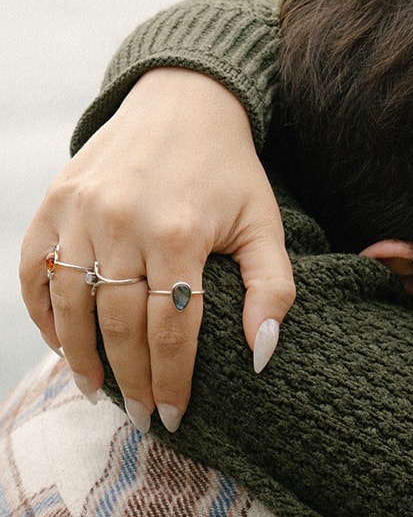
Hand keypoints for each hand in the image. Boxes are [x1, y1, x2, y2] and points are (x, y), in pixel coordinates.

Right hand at [19, 68, 294, 431]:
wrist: (183, 98)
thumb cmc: (230, 172)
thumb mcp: (265, 226)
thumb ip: (273, 291)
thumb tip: (263, 355)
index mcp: (177, 233)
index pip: (170, 331)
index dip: (170, 382)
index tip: (172, 417)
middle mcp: (122, 221)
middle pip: (118, 326)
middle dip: (130, 381)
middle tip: (140, 418)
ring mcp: (81, 210)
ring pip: (71, 304)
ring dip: (79, 357)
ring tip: (97, 392)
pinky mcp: (55, 200)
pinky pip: (35, 269)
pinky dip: (43, 312)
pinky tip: (61, 344)